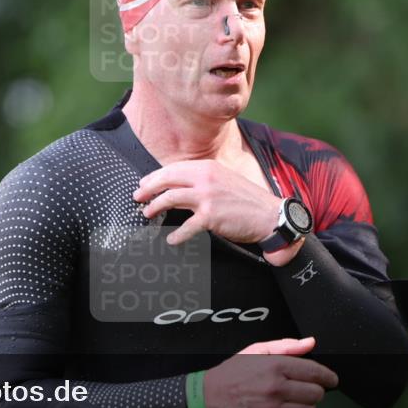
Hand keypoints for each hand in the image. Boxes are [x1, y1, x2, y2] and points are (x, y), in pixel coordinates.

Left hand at [133, 160, 279, 244]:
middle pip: (167, 180)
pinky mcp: (210, 216)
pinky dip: (176, 235)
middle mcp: (206, 179)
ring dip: (155, 207)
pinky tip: (171, 239)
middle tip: (138, 197)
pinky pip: (185, 227)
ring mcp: (207, 197)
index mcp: (208, 167)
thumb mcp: (224, 179)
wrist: (269, 215)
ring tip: (148, 214)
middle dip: (148, 189)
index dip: (155, 177)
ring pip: (170, 199)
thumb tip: (179, 186)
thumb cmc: (246, 200)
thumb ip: (203, 180)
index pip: (174, 169)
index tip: (144, 184)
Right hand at [203, 336, 337, 407]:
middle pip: (316, 393)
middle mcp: (276, 388)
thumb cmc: (233, 372)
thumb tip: (311, 343)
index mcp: (274, 366)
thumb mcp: (256, 351)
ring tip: (299, 401)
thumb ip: (286, 346)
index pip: (314, 372)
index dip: (328, 376)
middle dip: (316, 390)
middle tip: (306, 389)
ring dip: (309, 406)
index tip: (331, 379)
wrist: (209, 397)